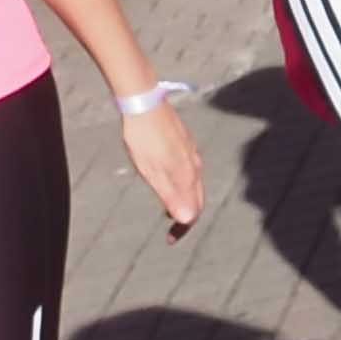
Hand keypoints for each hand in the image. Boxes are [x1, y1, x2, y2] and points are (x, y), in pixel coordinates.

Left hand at [117, 97, 204, 231]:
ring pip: (193, 184)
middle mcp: (194, 166)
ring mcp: (190, 153)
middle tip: (172, 228)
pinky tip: (169, 177)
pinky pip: (188, 169)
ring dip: (184, 199)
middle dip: (187, 216)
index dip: (183, 228)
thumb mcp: (152, 169)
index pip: (193, 211)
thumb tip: (187, 220)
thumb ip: (170, 194)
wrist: (143, 100)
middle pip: (197, 199)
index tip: (170, 239)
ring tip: (169, 206)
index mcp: (187, 176)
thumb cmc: (144, 136)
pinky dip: (181, 183)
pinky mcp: (184, 142)